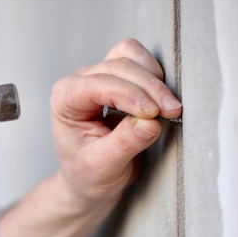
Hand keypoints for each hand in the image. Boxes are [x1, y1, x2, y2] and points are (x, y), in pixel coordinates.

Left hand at [50, 37, 182, 210]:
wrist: (90, 180)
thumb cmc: (88, 174)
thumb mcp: (104, 167)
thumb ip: (125, 143)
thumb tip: (151, 122)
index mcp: (65, 100)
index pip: (99, 84)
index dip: (131, 95)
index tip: (155, 114)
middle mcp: (78, 82)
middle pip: (118, 66)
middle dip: (149, 88)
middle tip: (172, 112)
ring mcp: (97, 76)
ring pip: (129, 55)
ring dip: (153, 78)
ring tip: (169, 108)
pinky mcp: (117, 77)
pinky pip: (138, 59)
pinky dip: (154, 74)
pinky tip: (161, 99)